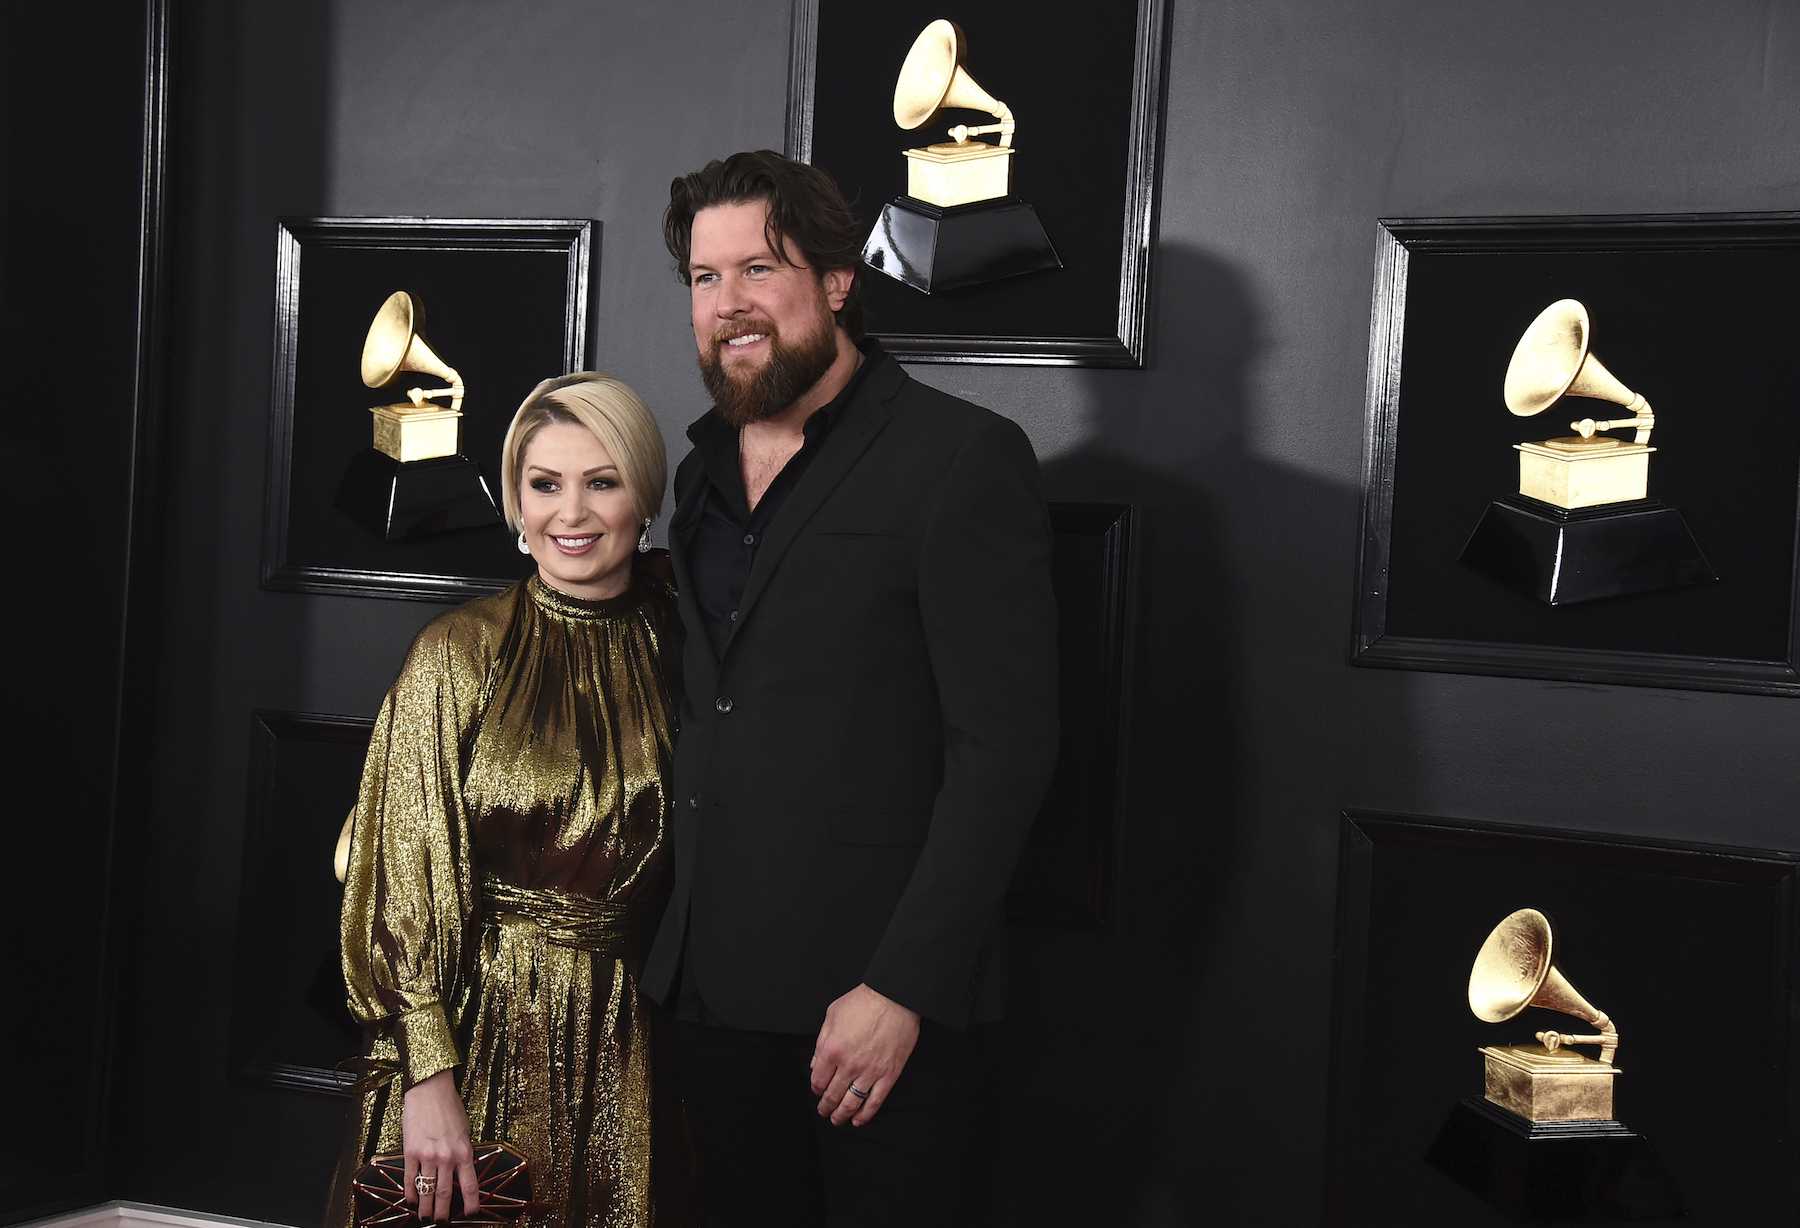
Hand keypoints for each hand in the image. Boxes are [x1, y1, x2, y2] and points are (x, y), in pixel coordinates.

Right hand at [402, 1069, 478, 1220]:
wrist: (430, 1090)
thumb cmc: (449, 1107)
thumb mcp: (465, 1130)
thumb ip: (464, 1151)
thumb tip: (462, 1170)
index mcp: (465, 1151)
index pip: (470, 1185)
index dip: (471, 1203)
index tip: (471, 1213)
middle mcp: (447, 1157)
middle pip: (446, 1193)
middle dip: (443, 1211)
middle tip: (442, 1220)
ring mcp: (428, 1156)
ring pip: (427, 1189)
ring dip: (425, 1206)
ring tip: (424, 1216)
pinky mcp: (410, 1151)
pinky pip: (410, 1178)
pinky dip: (410, 1191)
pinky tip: (410, 1199)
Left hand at [810, 983, 919, 1126]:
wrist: (894, 997)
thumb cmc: (863, 1002)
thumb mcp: (832, 1015)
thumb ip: (821, 1041)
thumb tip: (816, 1064)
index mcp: (833, 1049)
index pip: (818, 1079)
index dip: (816, 1088)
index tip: (818, 1090)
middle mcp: (849, 1064)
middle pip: (833, 1094)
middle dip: (826, 1106)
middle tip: (824, 1111)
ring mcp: (870, 1071)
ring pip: (852, 1102)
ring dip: (842, 1115)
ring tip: (837, 1120)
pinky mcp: (889, 1074)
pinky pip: (875, 1101)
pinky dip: (866, 1114)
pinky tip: (859, 1120)